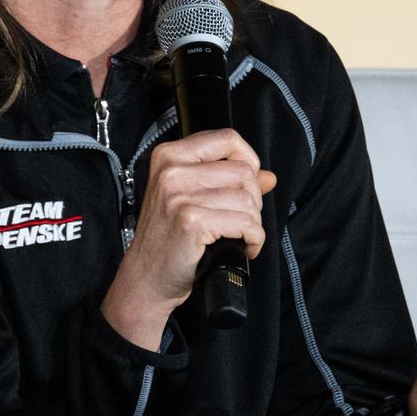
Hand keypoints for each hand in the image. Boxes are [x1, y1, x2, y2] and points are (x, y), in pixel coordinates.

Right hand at [101, 129, 276, 348]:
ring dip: (253, 224)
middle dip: (253, 200)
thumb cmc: (169, 238)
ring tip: (238, 236)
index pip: (228, 139)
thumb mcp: (192, 198)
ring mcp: (179, 195)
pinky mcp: (191, 220)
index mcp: (170, 155)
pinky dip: (252, 239)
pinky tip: (242, 247)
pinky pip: (246, 224)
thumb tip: (269, 176)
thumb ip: (229, 181)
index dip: (248, 161)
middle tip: (240, 220)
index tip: (246, 185)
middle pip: (243, 171)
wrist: (147, 276)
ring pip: (248, 200)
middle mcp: (171, 170)